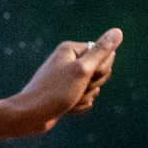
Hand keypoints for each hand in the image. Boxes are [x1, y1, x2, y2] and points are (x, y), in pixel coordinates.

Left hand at [8, 27, 122, 135]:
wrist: (30, 116)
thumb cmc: (54, 92)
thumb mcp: (82, 70)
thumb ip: (101, 51)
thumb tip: (118, 32)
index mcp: (71, 49)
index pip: (104, 54)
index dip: (100, 69)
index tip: (85, 76)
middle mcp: (69, 61)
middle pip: (100, 71)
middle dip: (93, 85)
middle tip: (76, 89)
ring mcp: (67, 78)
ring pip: (94, 88)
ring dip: (85, 97)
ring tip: (68, 101)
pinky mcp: (66, 93)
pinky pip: (85, 99)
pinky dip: (79, 106)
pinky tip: (67, 109)